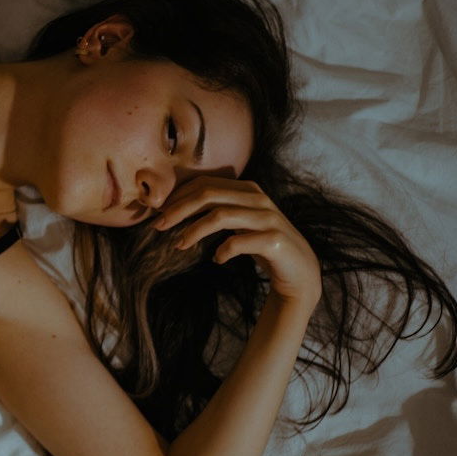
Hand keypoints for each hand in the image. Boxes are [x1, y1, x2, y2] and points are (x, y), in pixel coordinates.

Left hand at [153, 176, 320, 305]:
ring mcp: (267, 218)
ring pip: (220, 216)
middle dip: (178, 210)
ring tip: (179, 245)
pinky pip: (237, 242)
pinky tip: (217, 259)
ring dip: (193, 231)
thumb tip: (174, 210)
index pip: (205, 184)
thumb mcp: (239, 222)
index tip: (159, 213)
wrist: (299, 271)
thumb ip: (217, 210)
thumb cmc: (261, 245)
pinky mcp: (274, 240)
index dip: (178, 196)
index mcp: (247, 189)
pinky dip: (222, 251)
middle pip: (208, 195)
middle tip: (157, 226)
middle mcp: (258, 199)